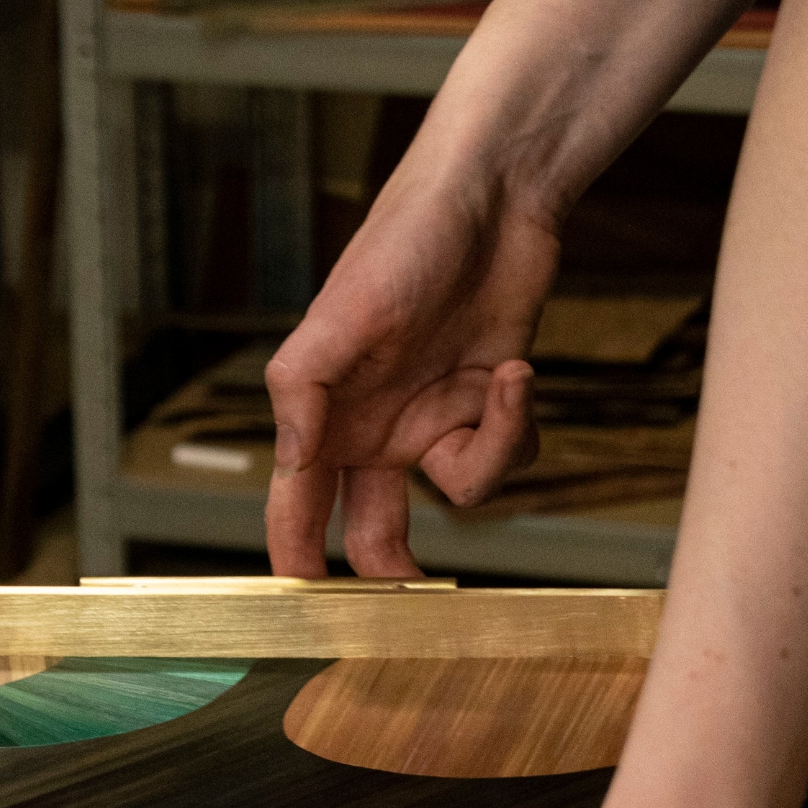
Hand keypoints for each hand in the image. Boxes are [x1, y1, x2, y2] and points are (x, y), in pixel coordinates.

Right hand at [264, 149, 558, 576]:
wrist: (495, 198)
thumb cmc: (405, 241)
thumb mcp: (342, 313)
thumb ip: (302, 389)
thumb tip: (291, 461)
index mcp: (326, 418)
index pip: (297, 508)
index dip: (296, 564)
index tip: (305, 610)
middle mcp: (375, 432)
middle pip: (373, 533)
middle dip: (394, 573)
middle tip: (413, 599)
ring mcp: (433, 423)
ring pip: (459, 496)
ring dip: (491, 454)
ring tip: (505, 384)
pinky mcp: (487, 409)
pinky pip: (504, 458)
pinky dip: (516, 422)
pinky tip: (515, 371)